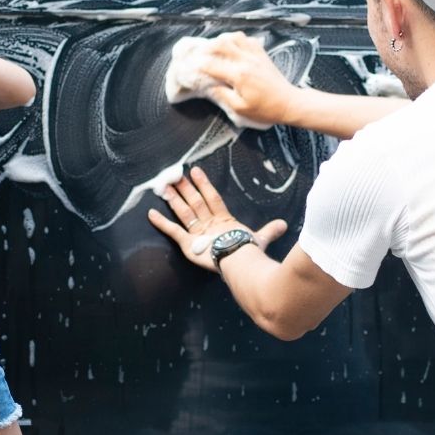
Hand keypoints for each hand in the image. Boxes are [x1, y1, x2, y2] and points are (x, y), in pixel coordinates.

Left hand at [147, 165, 286, 271]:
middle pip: (195, 202)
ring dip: (173, 199)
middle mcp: (210, 223)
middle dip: (185, 188)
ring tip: (163, 187)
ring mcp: (199, 233)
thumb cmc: (251, 252)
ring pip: (184, 212)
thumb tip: (284, 225)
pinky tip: (150, 213)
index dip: (204, 184)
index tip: (195, 171)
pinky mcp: (189, 244)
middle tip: (174, 175)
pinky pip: (173, 231)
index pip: (212, 198)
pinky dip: (161, 223)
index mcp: (225, 221)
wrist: (242, 263)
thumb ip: (270, 231)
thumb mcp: (261, 239)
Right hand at [194, 32, 298, 127]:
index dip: (199, 65)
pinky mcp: (262, 54)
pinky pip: (248, 39)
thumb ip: (223, 95)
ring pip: (235, 37)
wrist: (288, 103)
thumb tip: (210, 86)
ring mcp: (255, 55)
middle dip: (207, 47)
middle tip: (199, 53)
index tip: (191, 66)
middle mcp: (246, 61)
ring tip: (215, 47)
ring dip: (222, 40)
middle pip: (222, 43)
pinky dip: (238, 40)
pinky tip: (233, 46)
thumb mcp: (240, 108)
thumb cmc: (265, 109)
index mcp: (239, 75)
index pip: (213, 65)